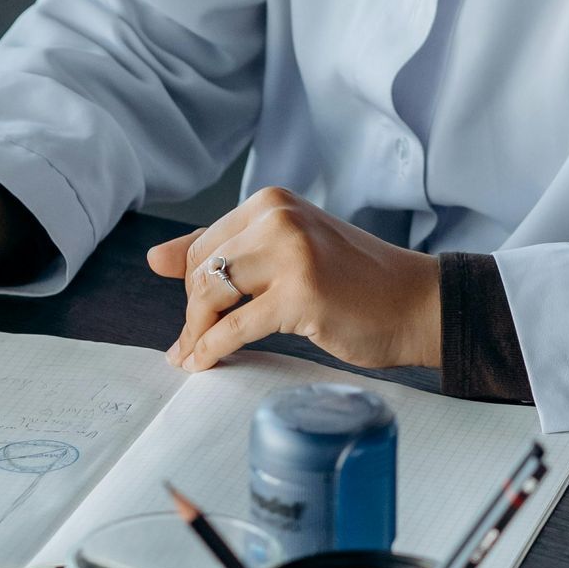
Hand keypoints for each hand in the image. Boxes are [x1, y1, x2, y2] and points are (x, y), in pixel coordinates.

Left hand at [147, 185, 441, 374]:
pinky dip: (213, 350)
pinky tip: (206, 365)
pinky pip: (235, 327)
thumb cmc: (353, 282)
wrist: (415, 302)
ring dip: (196, 334)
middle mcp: (279, 217)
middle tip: (190, 346)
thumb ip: (225, 251)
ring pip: (211, 294)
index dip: (191, 289)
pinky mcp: (302, 293)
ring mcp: (292, 252)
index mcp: (272, 202)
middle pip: (202, 270)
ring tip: (193, 357)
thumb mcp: (287, 252)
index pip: (203, 245)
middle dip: (191, 314)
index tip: (193, 320)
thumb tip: (153, 257)